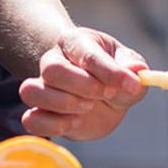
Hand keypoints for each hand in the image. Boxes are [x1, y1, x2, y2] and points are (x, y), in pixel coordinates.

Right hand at [18, 27, 146, 139]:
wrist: (105, 97)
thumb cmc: (115, 76)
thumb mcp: (129, 67)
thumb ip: (133, 68)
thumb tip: (136, 71)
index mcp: (76, 42)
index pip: (87, 54)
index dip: (109, 72)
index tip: (130, 84)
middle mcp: (53, 61)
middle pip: (52, 70)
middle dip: (83, 86)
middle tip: (105, 93)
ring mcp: (44, 87)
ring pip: (31, 91)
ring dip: (64, 104)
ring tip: (88, 107)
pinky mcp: (41, 113)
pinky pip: (30, 120)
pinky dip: (53, 125)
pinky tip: (74, 122)